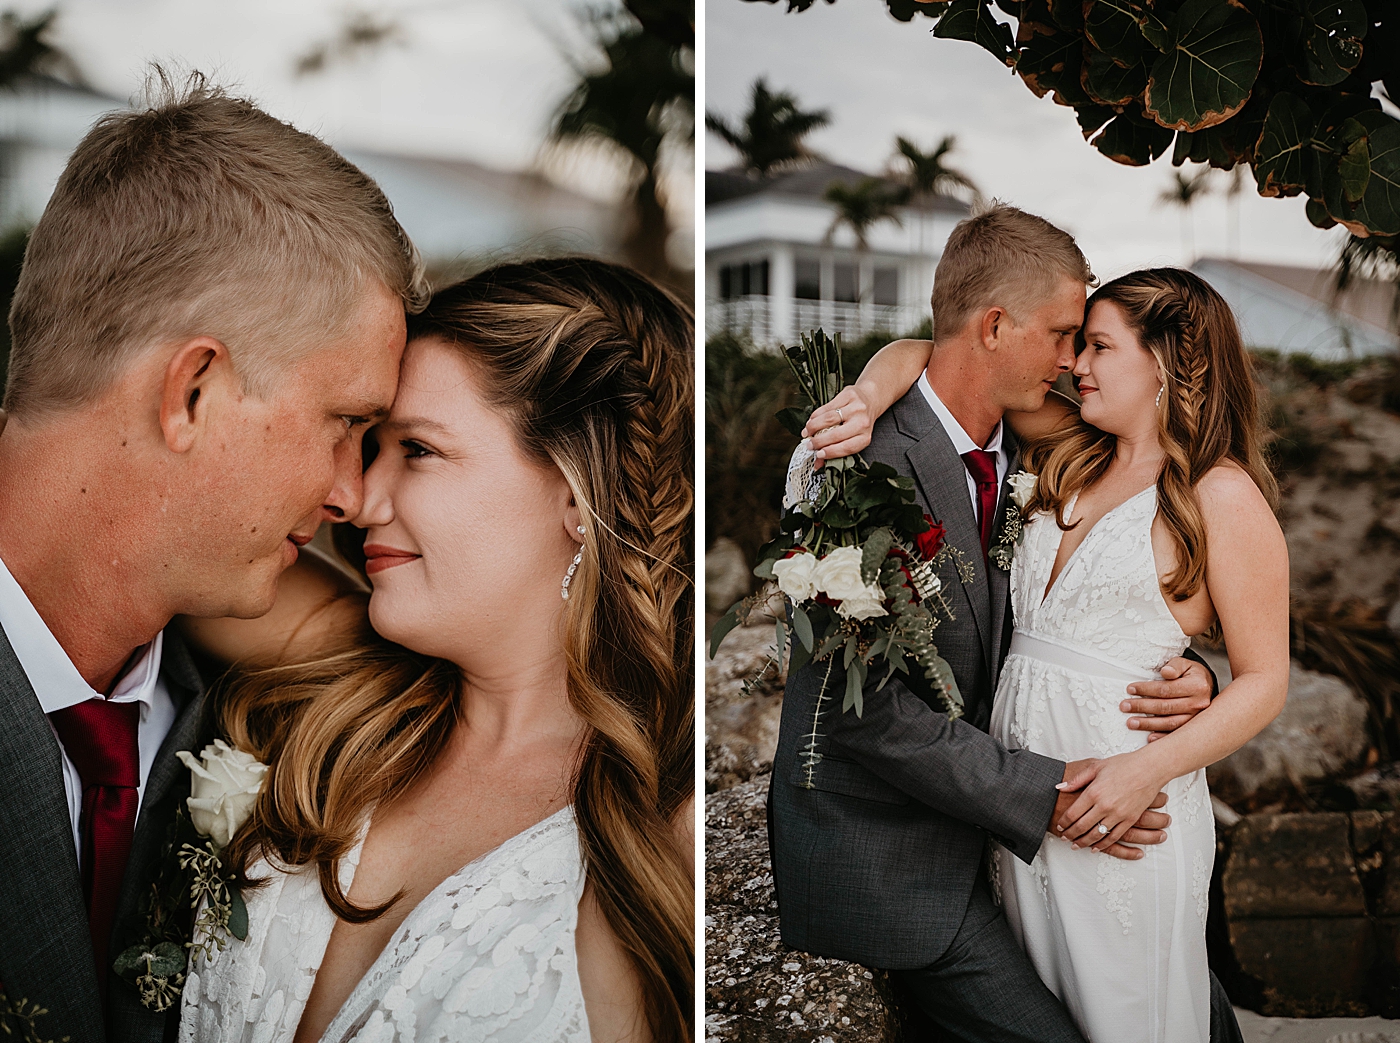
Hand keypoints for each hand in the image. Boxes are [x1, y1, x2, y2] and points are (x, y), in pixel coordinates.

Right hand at [802, 385, 872, 465]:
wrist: (871, 399)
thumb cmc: (859, 421)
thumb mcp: (853, 437)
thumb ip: (836, 450)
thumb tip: (818, 464)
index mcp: (865, 437)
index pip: (847, 447)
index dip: (830, 452)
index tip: (818, 454)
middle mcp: (862, 422)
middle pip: (835, 434)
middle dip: (818, 441)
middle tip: (808, 444)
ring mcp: (856, 408)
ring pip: (828, 419)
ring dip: (813, 427)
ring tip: (806, 433)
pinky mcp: (848, 395)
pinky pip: (826, 407)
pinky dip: (815, 416)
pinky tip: (811, 421)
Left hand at [1055, 753, 1170, 851]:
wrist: (1149, 768)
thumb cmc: (1124, 765)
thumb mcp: (1096, 767)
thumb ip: (1076, 779)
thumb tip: (1059, 787)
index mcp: (1094, 792)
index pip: (1073, 813)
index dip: (1064, 822)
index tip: (1060, 825)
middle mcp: (1104, 805)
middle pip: (1082, 826)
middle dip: (1071, 835)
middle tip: (1064, 838)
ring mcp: (1118, 814)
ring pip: (1097, 835)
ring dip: (1084, 842)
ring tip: (1077, 845)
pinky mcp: (1130, 819)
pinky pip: (1114, 836)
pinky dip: (1103, 844)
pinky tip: (1096, 847)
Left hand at [1121, 656, 1211, 741]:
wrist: (1208, 687)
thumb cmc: (1192, 674)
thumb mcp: (1185, 664)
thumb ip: (1175, 666)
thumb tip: (1165, 672)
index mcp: (1197, 686)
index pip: (1167, 689)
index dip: (1147, 689)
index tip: (1130, 689)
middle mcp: (1199, 704)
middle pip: (1166, 707)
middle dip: (1142, 707)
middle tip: (1124, 706)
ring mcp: (1197, 718)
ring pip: (1170, 723)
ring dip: (1148, 724)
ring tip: (1131, 723)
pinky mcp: (1194, 728)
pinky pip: (1177, 734)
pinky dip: (1163, 737)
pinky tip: (1149, 738)